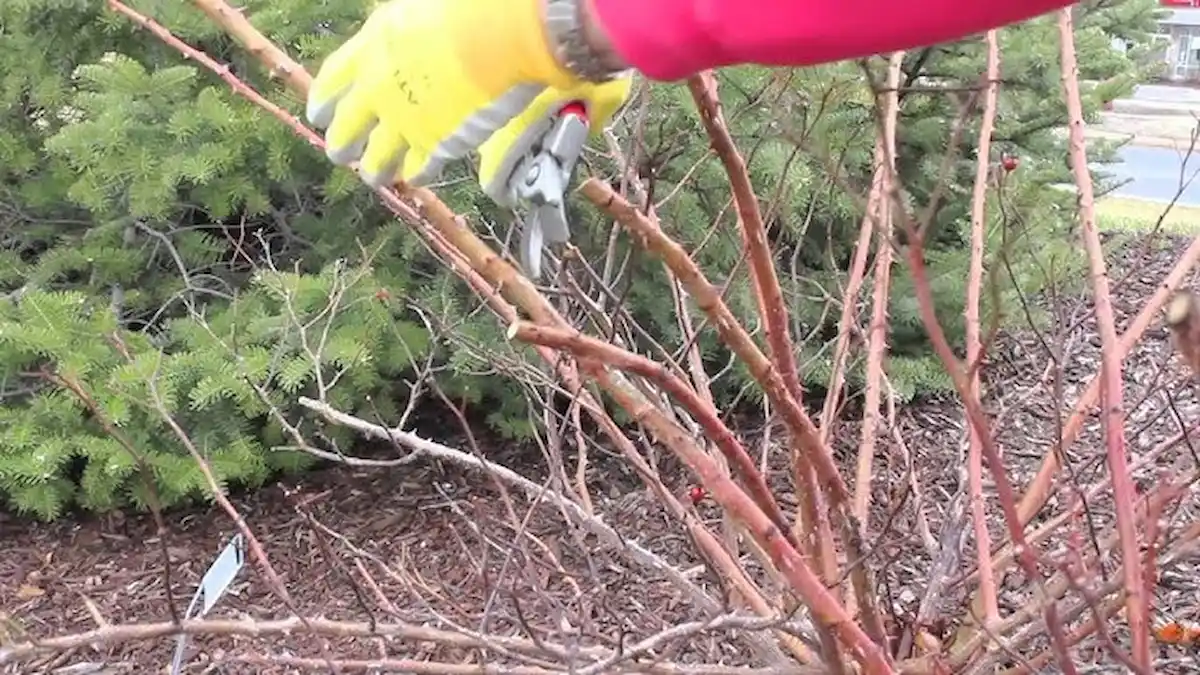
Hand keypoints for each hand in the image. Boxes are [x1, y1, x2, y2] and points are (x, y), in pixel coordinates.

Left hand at [305, 0, 619, 189]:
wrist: (493, 35)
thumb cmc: (462, 9)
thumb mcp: (413, 11)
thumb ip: (398, 35)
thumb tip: (397, 41)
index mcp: (370, 49)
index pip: (333, 81)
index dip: (324, 100)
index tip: (318, 115)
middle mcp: (378, 89)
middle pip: (347, 126)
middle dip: (341, 144)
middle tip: (340, 156)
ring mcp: (404, 119)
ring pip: (377, 157)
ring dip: (375, 169)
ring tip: (375, 177)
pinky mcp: (434, 143)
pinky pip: (419, 166)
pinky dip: (415, 172)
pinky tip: (415, 175)